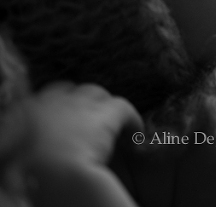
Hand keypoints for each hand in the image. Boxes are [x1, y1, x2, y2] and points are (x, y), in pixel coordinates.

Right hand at [20, 82, 142, 168]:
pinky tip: (137, 137)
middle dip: (88, 104)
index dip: (66, 106)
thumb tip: (49, 148)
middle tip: (96, 125)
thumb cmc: (35, 173)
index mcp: (32, 108)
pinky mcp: (105, 112)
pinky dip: (133, 122)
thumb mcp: (28, 153)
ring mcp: (81, 103)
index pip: (53, 95)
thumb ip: (39, 142)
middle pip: (78, 91)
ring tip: (115, 130)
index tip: (73, 121)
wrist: (52, 175)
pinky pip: (125, 109)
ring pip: (100, 95)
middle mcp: (56, 99)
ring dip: (106, 111)